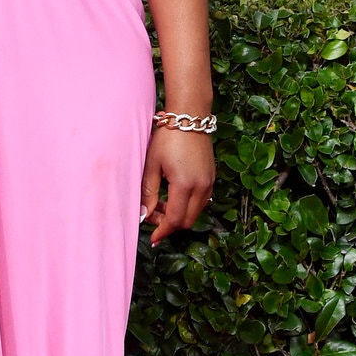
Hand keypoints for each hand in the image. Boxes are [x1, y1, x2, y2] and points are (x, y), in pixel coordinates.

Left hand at [140, 127, 213, 244]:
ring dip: (178, 215)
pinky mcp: (211, 178)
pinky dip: (187, 205)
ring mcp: (209, 183)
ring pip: (195, 212)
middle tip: (151, 215)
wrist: (190, 116)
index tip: (152, 238)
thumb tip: (143, 214)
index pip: (174, 219)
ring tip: (158, 203)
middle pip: (187, 221)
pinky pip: (201, 201)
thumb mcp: (152, 164)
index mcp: (184, 185)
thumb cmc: (168, 137)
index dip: (162, 231)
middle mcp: (201, 187)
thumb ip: (147, 191)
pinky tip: (171, 195)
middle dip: (169, 224)